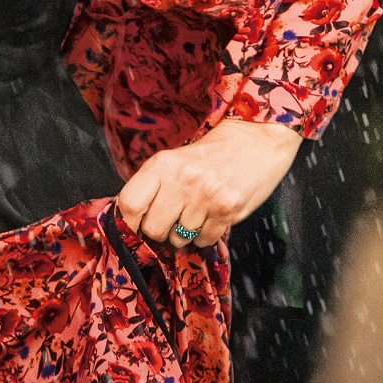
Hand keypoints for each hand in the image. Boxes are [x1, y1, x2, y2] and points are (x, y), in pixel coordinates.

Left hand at [116, 119, 300, 249]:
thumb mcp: (173, 160)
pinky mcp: (228, 210)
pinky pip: (203, 241)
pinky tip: (211, 216)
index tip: (135, 225)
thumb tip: (130, 220)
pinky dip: (204, 235)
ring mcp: (206, 196)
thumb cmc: (208, 154)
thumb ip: (153, 186)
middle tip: (172, 218)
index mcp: (163, 164)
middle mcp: (182, 179)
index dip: (128, 221)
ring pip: (178, 239)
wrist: (254, 141)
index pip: (130, 203)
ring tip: (195, 212)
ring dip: (184, 233)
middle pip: (153, 229)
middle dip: (160, 230)